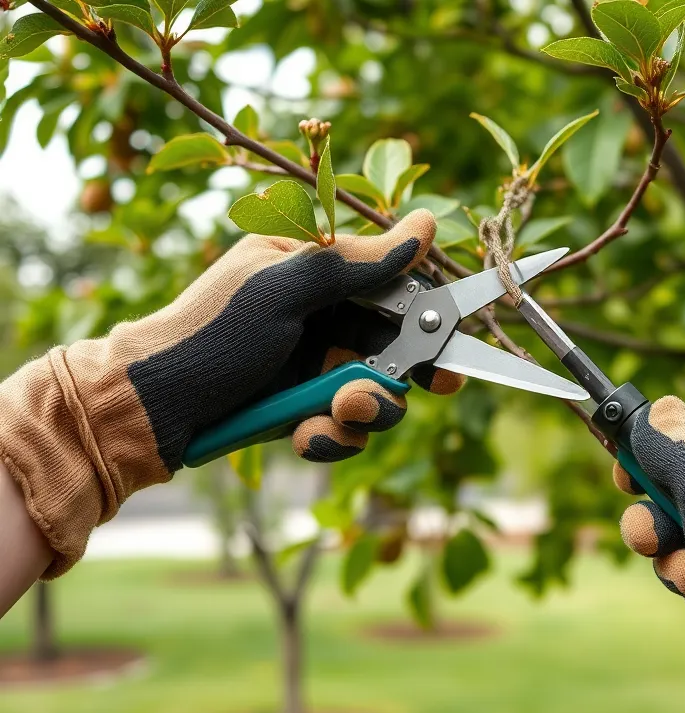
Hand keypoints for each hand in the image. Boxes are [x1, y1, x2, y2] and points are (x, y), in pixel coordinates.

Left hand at [0, 209, 462, 576]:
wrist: (151, 409)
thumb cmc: (212, 334)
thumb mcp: (285, 289)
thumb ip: (359, 263)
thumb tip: (426, 225)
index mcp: (314, 274)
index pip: (392, 290)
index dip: (428, 323)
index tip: (454, 352)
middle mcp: (319, 319)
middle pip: (394, 350)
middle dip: (398, 375)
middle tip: (430, 389)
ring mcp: (311, 368)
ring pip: (375, 396)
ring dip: (367, 410)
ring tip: (337, 413)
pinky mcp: (301, 411)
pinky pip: (342, 429)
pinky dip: (330, 436)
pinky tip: (305, 435)